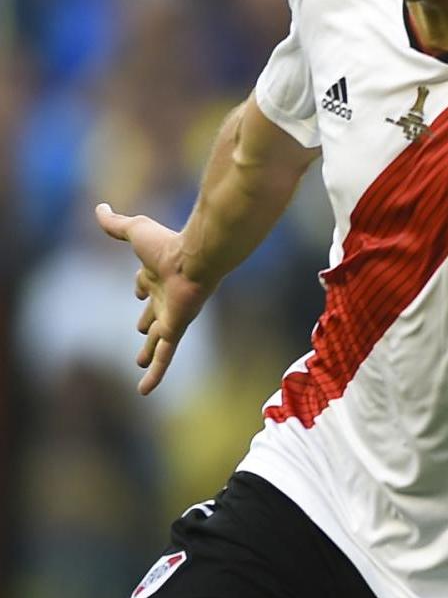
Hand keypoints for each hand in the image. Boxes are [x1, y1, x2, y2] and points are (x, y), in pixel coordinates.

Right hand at [94, 202, 211, 393]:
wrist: (198, 257)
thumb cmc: (168, 243)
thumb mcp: (135, 231)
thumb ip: (116, 223)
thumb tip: (99, 207)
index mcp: (157, 273)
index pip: (144, 283)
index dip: (140, 285)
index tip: (138, 287)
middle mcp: (166, 295)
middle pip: (153, 312)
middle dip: (147, 320)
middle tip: (142, 330)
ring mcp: (172, 314)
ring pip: (158, 338)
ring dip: (150, 350)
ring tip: (141, 362)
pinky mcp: (176, 329)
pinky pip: (165, 356)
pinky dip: (155, 373)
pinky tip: (145, 391)